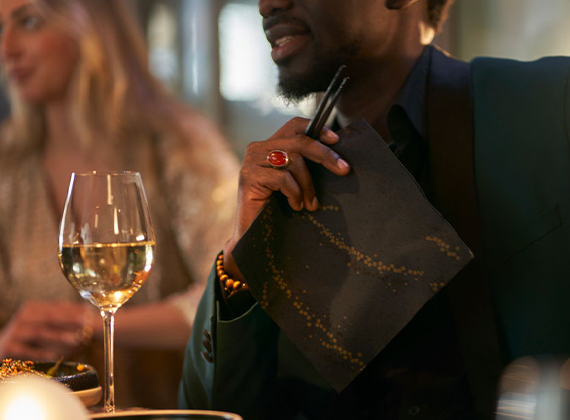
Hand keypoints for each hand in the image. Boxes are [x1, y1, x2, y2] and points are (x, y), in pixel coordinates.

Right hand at [0, 301, 94, 360]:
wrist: (5, 352)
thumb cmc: (34, 342)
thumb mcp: (51, 328)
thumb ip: (66, 321)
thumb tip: (90, 315)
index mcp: (34, 309)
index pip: (57, 307)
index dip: (74, 310)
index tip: (90, 314)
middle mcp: (23, 317)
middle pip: (49, 317)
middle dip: (69, 321)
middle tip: (86, 324)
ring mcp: (14, 332)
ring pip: (39, 332)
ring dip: (58, 336)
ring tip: (75, 340)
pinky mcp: (7, 348)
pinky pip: (26, 350)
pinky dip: (41, 353)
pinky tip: (54, 356)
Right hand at [224, 117, 349, 277]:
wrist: (253, 236)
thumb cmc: (275, 209)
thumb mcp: (293, 182)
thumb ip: (303, 165)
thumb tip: (335, 158)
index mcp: (269, 145)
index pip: (294, 126)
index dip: (317, 129)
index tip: (336, 139)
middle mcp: (257, 148)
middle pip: (299, 141)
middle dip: (325, 155)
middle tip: (343, 169)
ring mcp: (251, 162)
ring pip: (294, 161)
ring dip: (308, 185)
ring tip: (311, 204)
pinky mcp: (249, 177)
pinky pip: (283, 178)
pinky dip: (294, 193)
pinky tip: (295, 206)